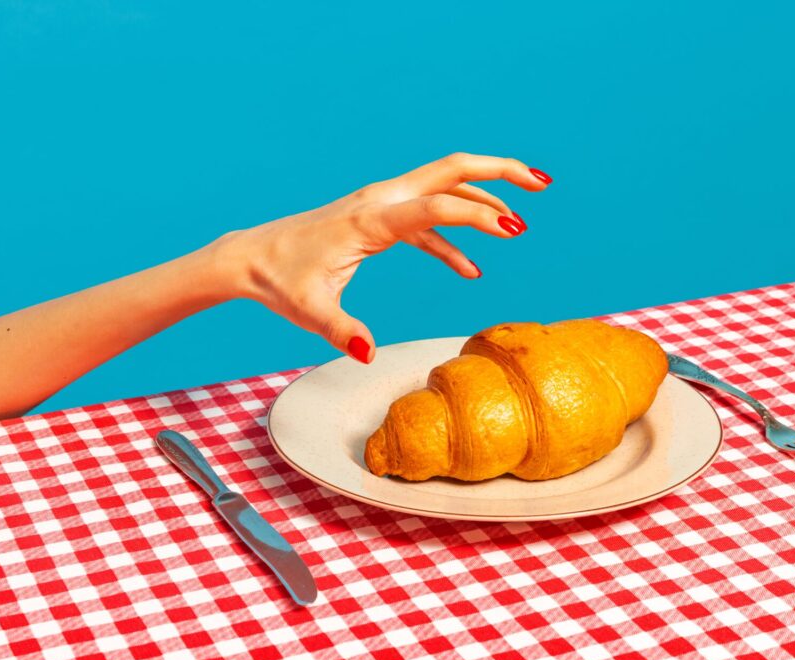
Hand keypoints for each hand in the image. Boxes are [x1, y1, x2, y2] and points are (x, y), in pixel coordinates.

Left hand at [211, 153, 552, 362]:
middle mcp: (381, 201)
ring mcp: (382, 206)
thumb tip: (368, 354)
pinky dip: (453, 236)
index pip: (437, 206)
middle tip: (542, 183)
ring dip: (484, 198)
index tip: (514, 230)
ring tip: (521, 222)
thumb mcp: (309, 310)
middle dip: (500, 172)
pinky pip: (427, 221)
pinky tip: (471, 269)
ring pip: (444, 188)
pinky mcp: (379, 220)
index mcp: (370, 219)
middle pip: (452, 169)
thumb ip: (342, 331)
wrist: (252, 256)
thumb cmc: (279, 280)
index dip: (479, 216)